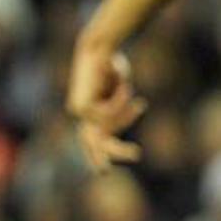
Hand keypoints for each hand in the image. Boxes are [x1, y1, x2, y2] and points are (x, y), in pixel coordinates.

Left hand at [67, 46, 146, 170]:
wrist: (97, 48)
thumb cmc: (110, 65)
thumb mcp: (119, 87)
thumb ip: (120, 107)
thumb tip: (129, 112)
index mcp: (87, 113)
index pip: (90, 141)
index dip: (96, 156)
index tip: (103, 172)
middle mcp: (80, 114)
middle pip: (94, 143)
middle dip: (107, 156)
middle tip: (113, 170)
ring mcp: (79, 111)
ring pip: (104, 132)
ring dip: (125, 120)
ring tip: (141, 105)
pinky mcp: (82, 106)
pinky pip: (109, 114)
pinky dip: (121, 102)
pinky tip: (123, 87)